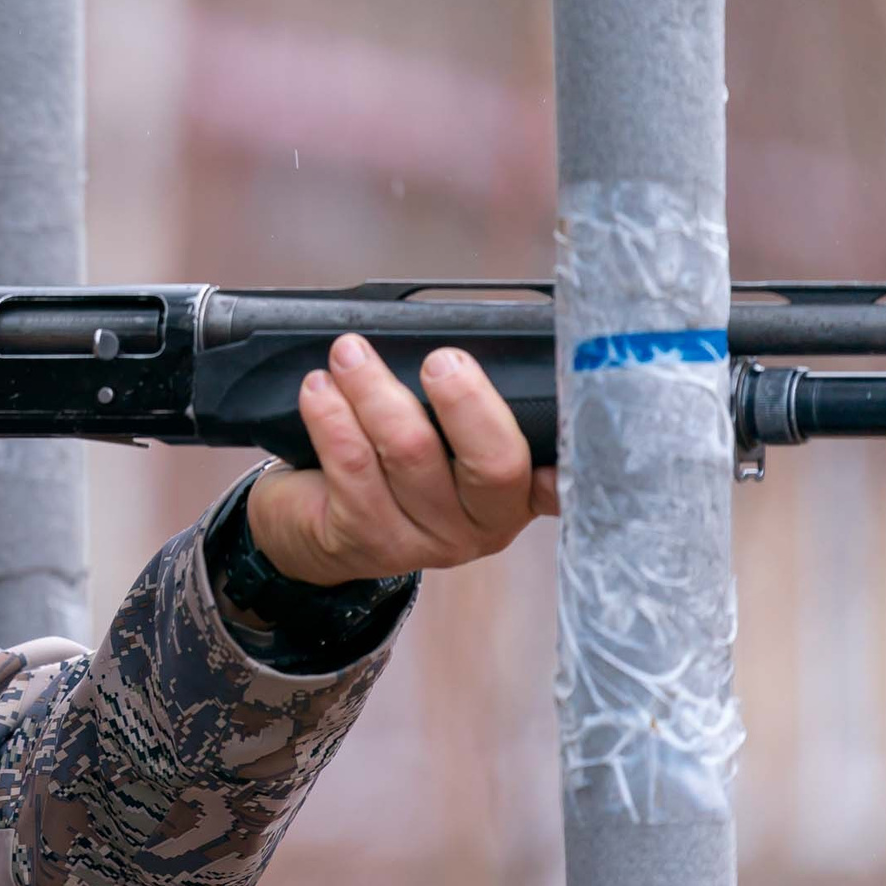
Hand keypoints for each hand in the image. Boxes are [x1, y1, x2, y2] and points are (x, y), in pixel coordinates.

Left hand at [246, 335, 560, 585]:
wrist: (314, 529)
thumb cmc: (388, 466)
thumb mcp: (441, 442)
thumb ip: (466, 408)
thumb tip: (465, 344)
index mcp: (515, 496)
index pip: (562, 475)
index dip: (571, 446)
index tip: (564, 400)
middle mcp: (481, 526)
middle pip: (492, 461)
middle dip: (466, 400)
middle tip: (441, 359)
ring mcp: (424, 540)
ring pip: (410, 453)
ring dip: (375, 390)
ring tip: (349, 354)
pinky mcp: (366, 539)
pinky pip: (353, 466)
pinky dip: (333, 417)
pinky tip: (320, 389)